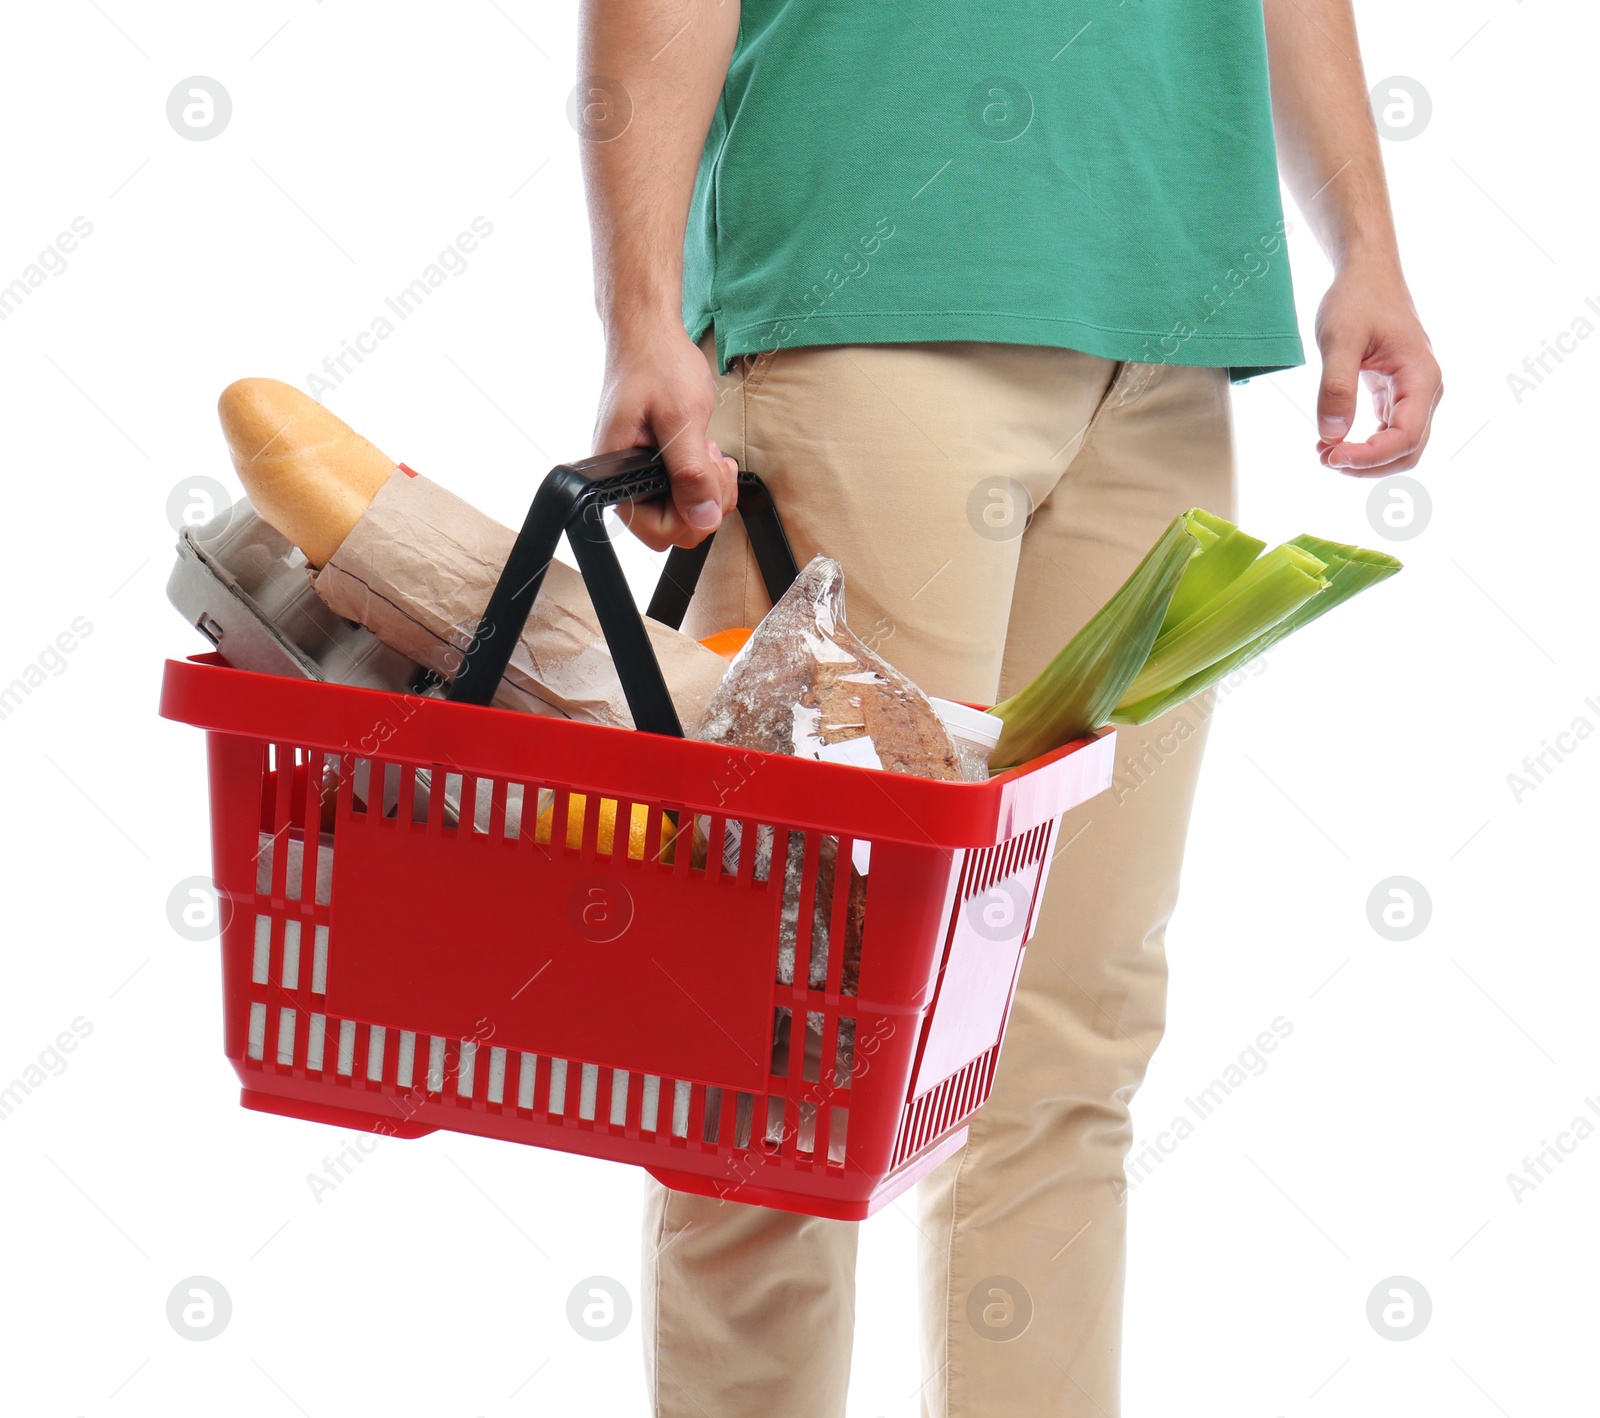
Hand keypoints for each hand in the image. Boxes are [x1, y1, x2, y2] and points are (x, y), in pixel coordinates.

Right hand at [593, 322, 738, 549]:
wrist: (648, 331)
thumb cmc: (656, 363)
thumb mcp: (681, 419)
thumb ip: (691, 473)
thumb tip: (704, 518)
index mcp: (617, 472)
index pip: (656, 532)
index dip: (691, 518)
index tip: (708, 485)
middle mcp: (622, 477)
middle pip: (671, 527)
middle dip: (703, 502)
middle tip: (712, 463)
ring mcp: (637, 470)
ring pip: (681, 509)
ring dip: (706, 486)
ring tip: (707, 450)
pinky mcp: (651, 461)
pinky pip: (680, 488)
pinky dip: (701, 474)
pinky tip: (702, 448)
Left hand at [1312, 261, 1442, 475]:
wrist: (1367, 276)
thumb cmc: (1357, 300)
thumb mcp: (1338, 339)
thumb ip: (1336, 387)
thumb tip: (1332, 434)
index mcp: (1421, 377)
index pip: (1404, 438)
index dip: (1368, 457)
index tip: (1330, 455)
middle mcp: (1426, 391)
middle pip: (1407, 452)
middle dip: (1366, 465)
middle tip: (1323, 458)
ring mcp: (1414, 395)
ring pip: (1400, 448)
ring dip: (1365, 460)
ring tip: (1323, 452)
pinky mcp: (1397, 396)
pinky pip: (1388, 433)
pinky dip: (1363, 446)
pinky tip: (1332, 441)